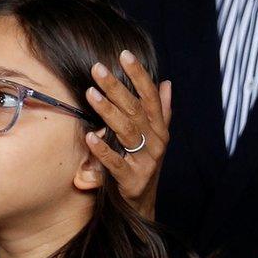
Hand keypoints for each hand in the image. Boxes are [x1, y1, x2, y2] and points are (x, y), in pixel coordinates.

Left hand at [83, 50, 171, 219]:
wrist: (143, 204)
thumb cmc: (145, 162)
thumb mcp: (156, 137)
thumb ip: (161, 110)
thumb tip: (167, 83)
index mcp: (159, 128)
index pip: (150, 96)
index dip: (139, 75)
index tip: (124, 54)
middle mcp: (155, 142)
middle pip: (135, 109)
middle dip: (116, 87)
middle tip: (97, 68)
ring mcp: (145, 161)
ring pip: (126, 131)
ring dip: (108, 111)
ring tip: (90, 93)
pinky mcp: (131, 180)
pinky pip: (116, 163)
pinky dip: (103, 149)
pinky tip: (90, 136)